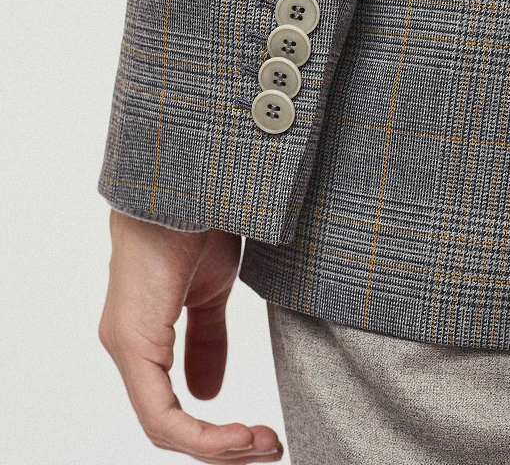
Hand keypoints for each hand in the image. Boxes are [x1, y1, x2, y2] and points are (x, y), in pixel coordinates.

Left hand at [98, 209, 283, 462]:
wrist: (187, 184)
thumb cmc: (194, 223)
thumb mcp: (212, 292)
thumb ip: (207, 339)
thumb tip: (208, 393)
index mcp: (144, 337)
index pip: (170, 408)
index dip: (216, 433)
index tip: (262, 435)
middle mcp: (127, 347)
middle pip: (166, 426)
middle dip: (222, 448)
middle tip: (269, 448)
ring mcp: (126, 346)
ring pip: (162, 426)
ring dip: (217, 447)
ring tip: (263, 444)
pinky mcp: (133, 342)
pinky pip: (160, 413)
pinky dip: (202, 435)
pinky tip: (239, 435)